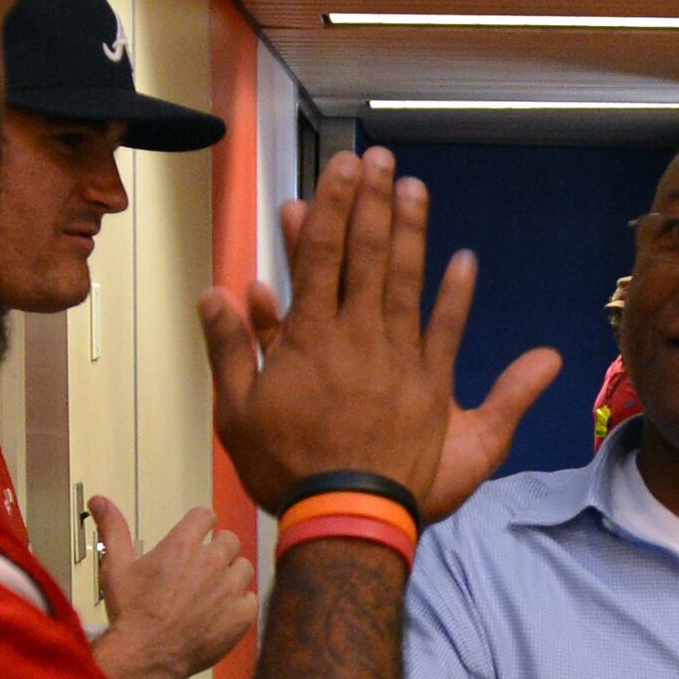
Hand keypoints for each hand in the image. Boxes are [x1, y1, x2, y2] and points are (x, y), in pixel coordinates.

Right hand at [88, 501, 253, 678]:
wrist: (147, 655)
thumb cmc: (131, 613)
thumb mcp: (116, 567)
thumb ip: (113, 529)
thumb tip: (100, 500)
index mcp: (183, 545)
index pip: (205, 516)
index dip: (200, 524)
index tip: (197, 534)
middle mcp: (211, 562)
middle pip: (229, 540)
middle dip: (217, 549)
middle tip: (202, 568)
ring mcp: (229, 588)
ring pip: (243, 568)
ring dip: (231, 576)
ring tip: (212, 592)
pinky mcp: (241, 615)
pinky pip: (250, 599)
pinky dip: (239, 605)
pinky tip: (220, 613)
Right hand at [199, 148, 554, 526]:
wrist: (344, 519)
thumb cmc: (285, 470)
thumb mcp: (237, 412)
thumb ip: (229, 349)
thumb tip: (214, 293)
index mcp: (309, 337)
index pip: (321, 255)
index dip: (332, 206)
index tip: (341, 168)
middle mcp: (357, 336)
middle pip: (367, 255)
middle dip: (373, 202)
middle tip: (380, 159)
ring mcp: (399, 359)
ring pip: (406, 281)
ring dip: (412, 231)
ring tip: (416, 188)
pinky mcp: (430, 387)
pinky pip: (447, 332)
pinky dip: (456, 297)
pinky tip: (465, 261)